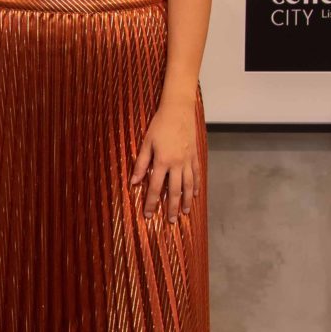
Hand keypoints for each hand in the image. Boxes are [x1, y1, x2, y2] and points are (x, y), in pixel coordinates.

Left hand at [130, 102, 198, 221]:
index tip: (148, 215)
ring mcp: (188, 161)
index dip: (151, 203)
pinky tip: (194, 195)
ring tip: (183, 212)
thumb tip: (134, 182)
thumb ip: (140, 164)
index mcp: (162, 161)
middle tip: (170, 221)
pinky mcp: (195, 156)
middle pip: (174, 191)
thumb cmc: (159, 125)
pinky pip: (196, 174)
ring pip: (187, 185)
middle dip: (170, 207)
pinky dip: (196, 186)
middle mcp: (177, 164)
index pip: (154, 188)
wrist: (179, 110)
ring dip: (185, 200)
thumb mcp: (146, 143)